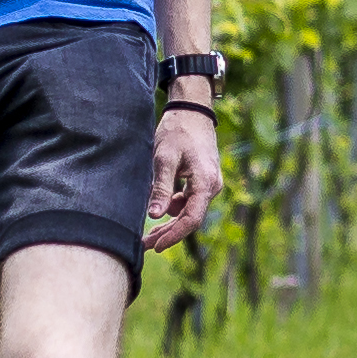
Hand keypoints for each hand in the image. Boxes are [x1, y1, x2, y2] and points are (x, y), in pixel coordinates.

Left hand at [144, 103, 221, 249]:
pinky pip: (189, 201)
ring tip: (147, 232)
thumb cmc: (177, 131)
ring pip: (188, 211)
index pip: (192, 219)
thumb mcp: (164, 158)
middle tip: (145, 245)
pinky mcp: (202, 180)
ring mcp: (209, 184)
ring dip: (169, 223)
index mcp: (206, 183)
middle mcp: (212, 186)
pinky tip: (157, 207)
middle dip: (168, 234)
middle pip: (190, 219)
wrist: (192, 111)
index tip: (155, 246)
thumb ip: (161, 188)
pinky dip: (173, 208)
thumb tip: (154, 216)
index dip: (174, 235)